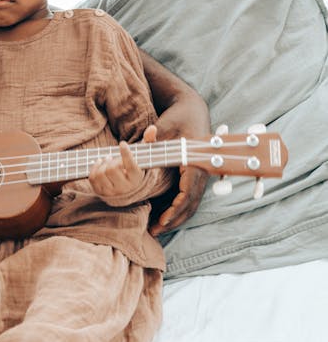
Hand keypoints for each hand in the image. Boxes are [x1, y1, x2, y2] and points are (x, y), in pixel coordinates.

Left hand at [89, 138, 144, 202]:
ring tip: (107, 159)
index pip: (131, 166)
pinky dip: (94, 168)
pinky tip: (100, 163)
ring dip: (102, 163)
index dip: (126, 153)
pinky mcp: (101, 192)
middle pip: (113, 169)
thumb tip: (152, 128)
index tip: (122, 143)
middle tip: (113, 156)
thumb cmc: (135, 166)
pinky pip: (93, 178)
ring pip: (101, 173)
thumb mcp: (143, 155)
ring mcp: (112, 191)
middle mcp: (125, 187)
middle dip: (112, 159)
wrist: (127, 187)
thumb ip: (149, 141)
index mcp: (136, 178)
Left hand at [150, 95, 211, 233]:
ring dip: (176, 218)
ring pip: (192, 203)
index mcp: (194, 162)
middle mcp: (200, 171)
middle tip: (155, 231)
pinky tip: (164, 216)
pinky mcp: (194, 174)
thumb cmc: (178, 118)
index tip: (162, 221)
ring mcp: (199, 174)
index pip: (187, 194)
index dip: (175, 210)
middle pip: (190, 204)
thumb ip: (152, 139)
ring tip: (157, 228)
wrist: (193, 110)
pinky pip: (189, 196)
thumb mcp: (164, 126)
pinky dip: (178, 209)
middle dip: (174, 220)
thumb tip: (141, 142)